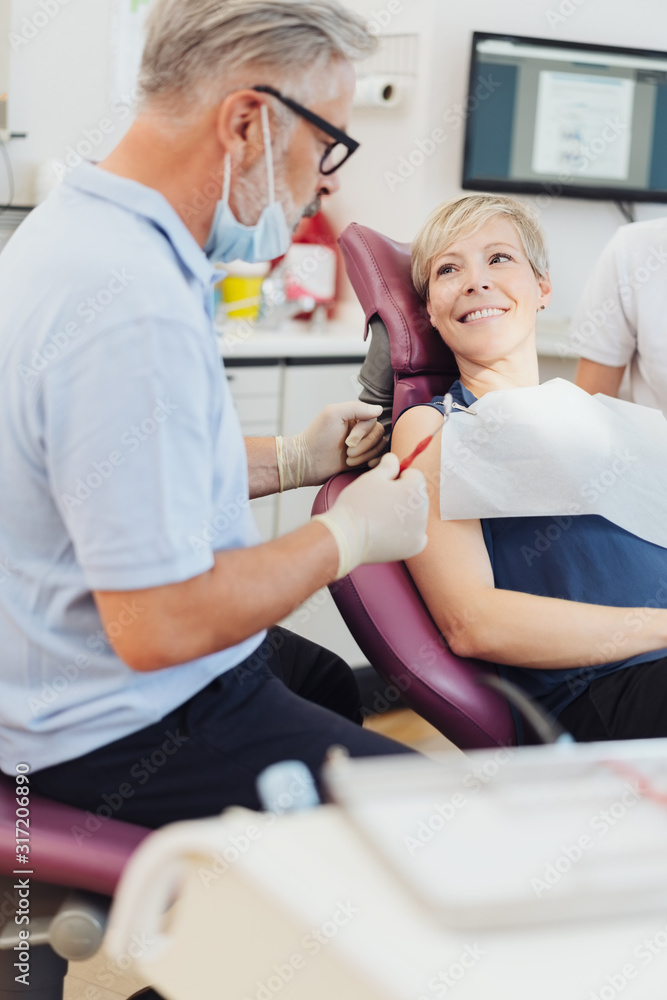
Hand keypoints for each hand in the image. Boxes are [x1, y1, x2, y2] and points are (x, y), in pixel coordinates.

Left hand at [277, 401, 386, 489]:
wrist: (308, 462)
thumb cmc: (317, 437)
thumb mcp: (333, 414)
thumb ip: (356, 407)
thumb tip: (379, 409)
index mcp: (354, 417)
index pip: (373, 421)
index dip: (363, 432)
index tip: (348, 441)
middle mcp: (360, 430)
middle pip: (378, 434)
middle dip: (364, 446)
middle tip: (347, 451)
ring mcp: (362, 446)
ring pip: (379, 447)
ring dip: (365, 455)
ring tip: (349, 460)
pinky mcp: (362, 460)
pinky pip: (379, 458)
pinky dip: (375, 461)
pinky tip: (367, 465)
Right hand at [312, 452, 428, 578]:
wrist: (347, 536)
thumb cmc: (358, 504)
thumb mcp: (371, 477)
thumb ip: (388, 465)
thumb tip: (394, 459)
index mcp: (414, 489)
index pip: (415, 475)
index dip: (399, 477)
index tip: (384, 485)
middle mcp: (422, 509)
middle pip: (417, 496)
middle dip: (403, 495)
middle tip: (380, 502)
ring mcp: (420, 530)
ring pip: (416, 516)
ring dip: (404, 514)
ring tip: (381, 518)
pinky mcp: (414, 547)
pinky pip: (416, 536)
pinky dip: (406, 534)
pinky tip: (389, 532)